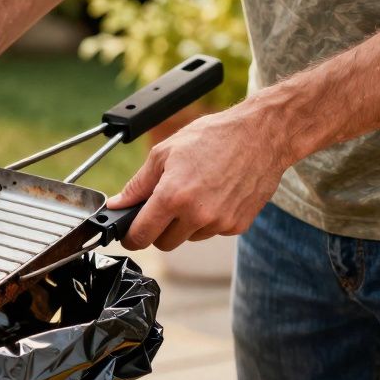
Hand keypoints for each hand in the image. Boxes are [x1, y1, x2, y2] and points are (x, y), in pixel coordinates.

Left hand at [108, 98, 293, 250]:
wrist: (262, 135)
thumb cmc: (213, 137)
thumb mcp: (164, 153)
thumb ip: (137, 185)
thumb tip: (117, 204)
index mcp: (172, 196)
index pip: (141, 235)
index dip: (131, 237)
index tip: (129, 234)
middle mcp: (196, 215)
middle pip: (164, 244)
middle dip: (158, 229)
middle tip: (165, 205)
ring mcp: (219, 223)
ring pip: (188, 238)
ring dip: (185, 224)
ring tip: (196, 192)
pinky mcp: (238, 226)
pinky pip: (212, 232)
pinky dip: (208, 220)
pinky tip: (215, 195)